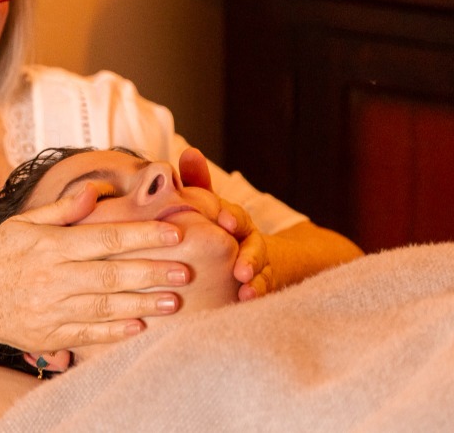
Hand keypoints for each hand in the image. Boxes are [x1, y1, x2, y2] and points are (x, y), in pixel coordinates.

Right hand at [0, 185, 187, 352]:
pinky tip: (140, 326)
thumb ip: (61, 209)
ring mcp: (50, 310)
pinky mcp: (48, 335)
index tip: (174, 232)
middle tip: (185, 271)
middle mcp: (52, 278)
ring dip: (142, 305)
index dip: (142, 235)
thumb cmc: (1, 255)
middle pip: (110, 275)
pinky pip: (87, 335)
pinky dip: (114, 332)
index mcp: (50, 246)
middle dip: (151, 273)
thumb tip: (94, 191)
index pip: (104, 238)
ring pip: (105, 308)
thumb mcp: (24, 224)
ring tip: (175, 302)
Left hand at [179, 147, 272, 300]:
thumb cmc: (219, 226)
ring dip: (256, 280)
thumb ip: (199, 182)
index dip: (232, 217)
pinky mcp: (259, 286)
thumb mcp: (209, 206)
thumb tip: (190, 151)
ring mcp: (258, 265)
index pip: (237, 216)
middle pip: (255, 246)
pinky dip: (258, 295)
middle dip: (249, 256)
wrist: (254, 256)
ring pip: (262, 271)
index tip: (225, 222)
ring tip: (246, 290)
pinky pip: (263, 291)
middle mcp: (250, 242)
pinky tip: (247, 303)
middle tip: (240, 268)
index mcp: (235, 221)